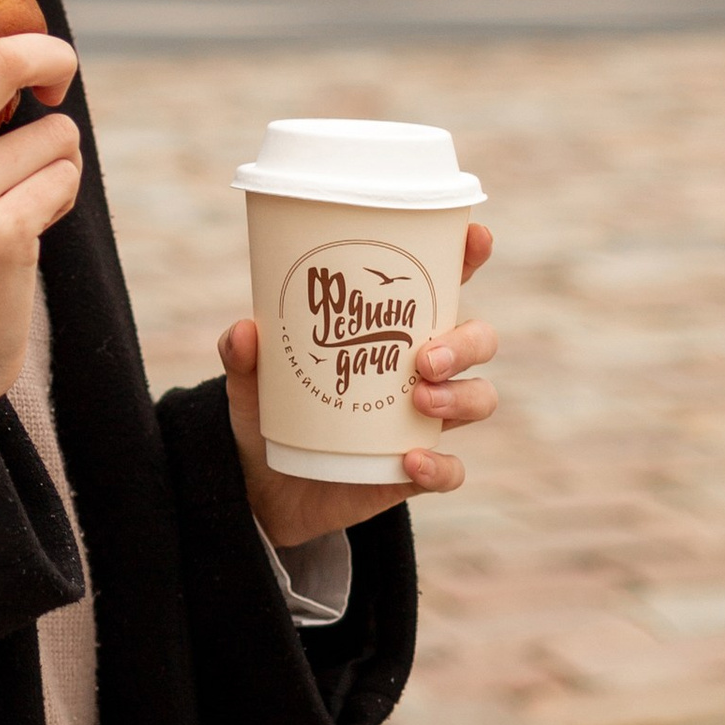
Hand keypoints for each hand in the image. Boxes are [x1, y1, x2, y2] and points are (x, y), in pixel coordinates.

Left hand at [219, 219, 498, 552]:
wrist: (268, 487)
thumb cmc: (273, 411)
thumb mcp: (252, 380)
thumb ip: (245, 355)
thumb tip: (245, 330)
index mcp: (390, 328)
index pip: (443, 284)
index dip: (467, 256)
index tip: (475, 238)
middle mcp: (421, 368)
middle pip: (478, 340)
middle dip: (466, 342)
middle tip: (425, 356)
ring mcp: (425, 420)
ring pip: (479, 397)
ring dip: (461, 396)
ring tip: (421, 399)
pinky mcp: (417, 470)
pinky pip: (452, 468)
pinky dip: (440, 465)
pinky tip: (409, 461)